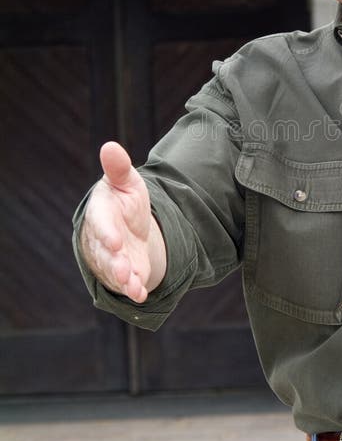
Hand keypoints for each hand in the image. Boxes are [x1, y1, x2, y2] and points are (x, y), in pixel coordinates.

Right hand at [79, 142, 165, 302]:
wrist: (128, 225)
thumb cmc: (123, 200)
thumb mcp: (125, 182)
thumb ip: (118, 168)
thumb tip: (110, 146)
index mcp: (101, 213)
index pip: (101, 223)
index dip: (107, 232)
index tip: (115, 240)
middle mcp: (104, 239)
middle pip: (105, 253)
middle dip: (114, 262)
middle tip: (123, 268)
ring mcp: (113, 258)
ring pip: (114, 271)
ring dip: (123, 279)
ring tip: (132, 284)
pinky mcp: (125, 272)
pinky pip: (127, 283)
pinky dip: (133, 290)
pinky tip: (141, 294)